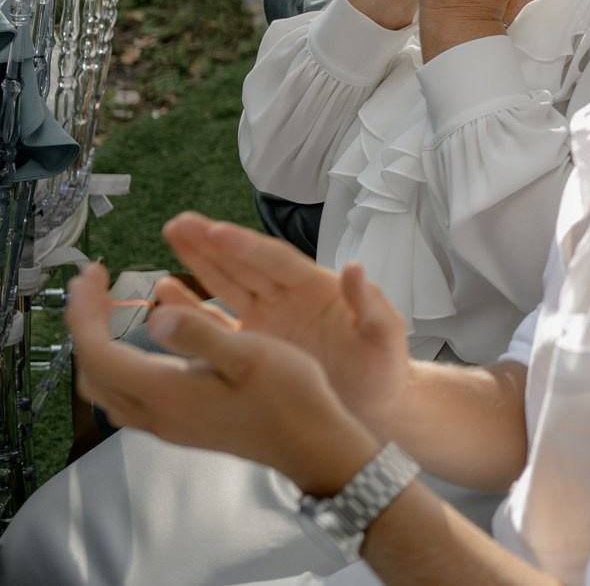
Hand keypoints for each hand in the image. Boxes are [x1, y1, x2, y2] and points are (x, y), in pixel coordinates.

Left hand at [68, 260, 381, 495]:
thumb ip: (199, 334)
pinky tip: (142, 346)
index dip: (84, 310)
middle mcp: (155, 413)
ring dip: (98, 345)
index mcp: (166, 392)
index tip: (92, 274)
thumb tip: (154, 315)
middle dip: (84, 324)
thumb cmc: (288, 396)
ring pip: (105, 387)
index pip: (98, 351)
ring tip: (108, 311)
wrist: (310, 444)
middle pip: (93, 370)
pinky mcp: (179, 426)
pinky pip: (126, 395)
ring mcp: (165, 424)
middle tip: (95, 286)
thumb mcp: (250, 355)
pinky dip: (118, 364)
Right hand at [158, 212, 411, 429]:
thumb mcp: (384, 334)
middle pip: (244, 264)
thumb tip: (355, 268)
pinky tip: (166, 293)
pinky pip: (217, 324)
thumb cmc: (384, 367)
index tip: (216, 230)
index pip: (276, 261)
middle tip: (179, 222)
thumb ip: (369, 304)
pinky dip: (192, 309)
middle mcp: (287, 298)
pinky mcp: (253, 346)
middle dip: (212, 243)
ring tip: (172, 236)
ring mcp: (268, 320)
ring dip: (199, 261)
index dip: (247, 247)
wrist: (374, 406)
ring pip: (227, 284)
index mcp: (317, 288)